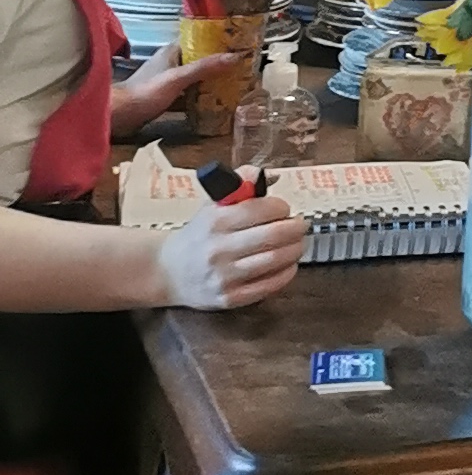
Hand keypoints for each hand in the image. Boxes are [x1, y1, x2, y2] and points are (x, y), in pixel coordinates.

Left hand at [108, 47, 249, 142]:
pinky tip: (214, 101)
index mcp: (172, 51)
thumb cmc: (146, 92)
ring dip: (210, 80)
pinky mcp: (165, 95)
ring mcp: (167, 79)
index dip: (218, 41)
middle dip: (218, 63)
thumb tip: (235, 56)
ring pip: (194, 76)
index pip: (200, 39)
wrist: (119, 115)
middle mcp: (170, 62)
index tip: (239, 44)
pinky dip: (200, 95)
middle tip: (241, 67)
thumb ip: (204, 67)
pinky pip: (188, 92)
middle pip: (199, 59)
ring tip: (234, 83)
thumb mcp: (178, 78)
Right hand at [155, 193, 305, 313]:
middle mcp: (219, 250)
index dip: (281, 207)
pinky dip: (287, 273)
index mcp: (215, 222)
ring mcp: (224, 277)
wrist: (168, 272)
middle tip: (301, 225)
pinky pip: (269, 286)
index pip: (261, 209)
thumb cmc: (198, 235)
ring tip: (298, 243)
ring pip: (275, 260)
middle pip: (273, 236)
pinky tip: (289, 264)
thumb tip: (271, 175)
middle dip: (296, 228)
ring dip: (295, 249)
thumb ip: (240, 183)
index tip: (286, 208)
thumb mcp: (212, 205)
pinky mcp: (230, 299)